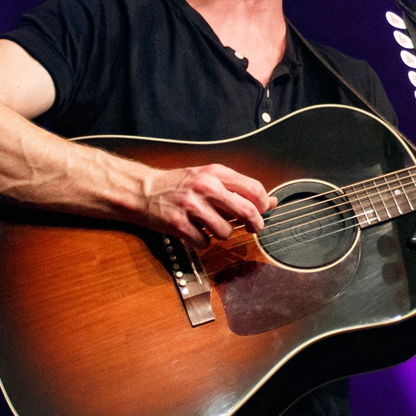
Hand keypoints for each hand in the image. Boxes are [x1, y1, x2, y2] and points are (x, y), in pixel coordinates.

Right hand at [141, 163, 277, 247]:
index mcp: (216, 173)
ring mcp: (191, 206)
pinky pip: (204, 243)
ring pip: (225, 232)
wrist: (143, 190)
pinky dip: (203, 242)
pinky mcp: (178, 224)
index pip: (254, 189)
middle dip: (255, 225)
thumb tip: (272, 202)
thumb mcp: (210, 178)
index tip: (263, 212)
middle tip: (253, 228)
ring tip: (211, 226)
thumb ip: (239, 189)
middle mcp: (205, 187)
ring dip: (222, 234)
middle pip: (246, 211)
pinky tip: (195, 232)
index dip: (263, 205)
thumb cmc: (180, 185)